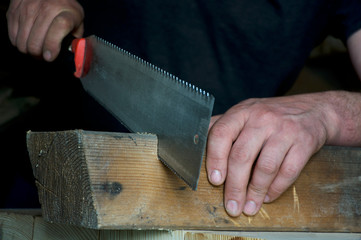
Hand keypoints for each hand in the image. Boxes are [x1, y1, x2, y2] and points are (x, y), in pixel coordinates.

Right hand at [6, 0, 83, 60]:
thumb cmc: (64, 8)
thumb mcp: (77, 21)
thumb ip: (76, 39)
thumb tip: (72, 55)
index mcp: (66, 12)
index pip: (59, 27)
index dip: (52, 45)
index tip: (50, 57)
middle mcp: (46, 8)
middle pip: (35, 41)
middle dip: (39, 55)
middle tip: (44, 55)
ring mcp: (27, 8)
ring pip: (22, 42)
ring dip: (29, 51)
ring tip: (36, 48)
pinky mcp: (14, 9)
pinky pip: (12, 36)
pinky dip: (19, 42)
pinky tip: (27, 39)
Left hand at [206, 93, 336, 216]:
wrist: (312, 110)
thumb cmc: (270, 117)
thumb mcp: (245, 114)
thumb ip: (223, 128)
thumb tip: (195, 146)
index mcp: (242, 112)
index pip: (221, 133)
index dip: (214, 159)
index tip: (214, 181)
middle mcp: (261, 118)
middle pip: (242, 155)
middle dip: (234, 186)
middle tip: (231, 206)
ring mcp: (284, 130)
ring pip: (265, 167)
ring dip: (255, 192)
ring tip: (249, 207)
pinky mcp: (304, 142)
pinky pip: (288, 171)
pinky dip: (276, 189)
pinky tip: (267, 197)